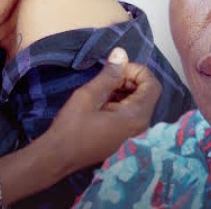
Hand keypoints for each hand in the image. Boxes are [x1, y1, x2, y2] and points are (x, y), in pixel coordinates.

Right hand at [50, 47, 161, 168]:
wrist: (58, 157)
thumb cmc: (72, 127)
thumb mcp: (88, 95)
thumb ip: (109, 74)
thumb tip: (122, 53)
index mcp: (135, 116)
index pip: (152, 84)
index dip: (137, 71)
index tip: (115, 70)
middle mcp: (141, 126)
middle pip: (147, 92)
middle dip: (129, 79)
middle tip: (106, 80)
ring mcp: (134, 134)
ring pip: (139, 102)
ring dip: (124, 90)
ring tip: (101, 91)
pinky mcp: (125, 138)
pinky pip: (132, 113)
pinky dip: (121, 102)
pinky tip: (102, 103)